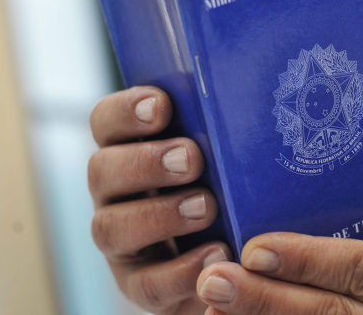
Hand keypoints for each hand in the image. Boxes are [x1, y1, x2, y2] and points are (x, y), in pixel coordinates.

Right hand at [89, 86, 230, 313]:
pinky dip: (182, 269)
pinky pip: (148, 282)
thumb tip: (260, 77)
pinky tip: (219, 252)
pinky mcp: (139, 284)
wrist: (238, 255)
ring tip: (207, 206)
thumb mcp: (228, 153)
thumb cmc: (233, 186)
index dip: (125, 110)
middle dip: (145, 162)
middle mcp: (115, 193)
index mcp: (130, 150)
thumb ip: (227, 126)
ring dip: (160, 214)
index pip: (106, 121)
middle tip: (191, 158)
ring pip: (111, 227)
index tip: (162, 105)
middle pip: (101, 169)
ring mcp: (122, 241)